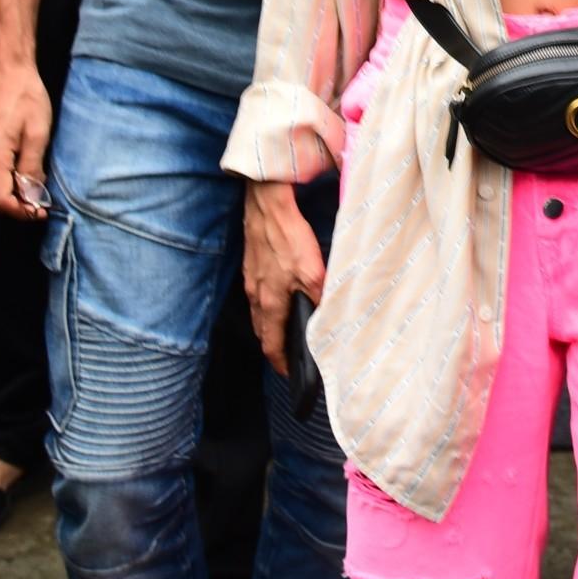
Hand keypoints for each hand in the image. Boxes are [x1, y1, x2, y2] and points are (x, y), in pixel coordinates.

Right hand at [0, 57, 54, 220]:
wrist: (5, 68)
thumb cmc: (25, 96)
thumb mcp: (38, 134)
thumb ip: (32, 169)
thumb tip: (32, 198)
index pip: (0, 200)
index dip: (21, 212)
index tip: (40, 211)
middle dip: (16, 205)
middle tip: (40, 202)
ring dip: (9, 193)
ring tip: (34, 187)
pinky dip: (1, 180)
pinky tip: (20, 173)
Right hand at [242, 179, 326, 375]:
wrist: (266, 205)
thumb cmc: (287, 237)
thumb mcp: (313, 271)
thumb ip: (318, 298)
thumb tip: (326, 319)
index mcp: (269, 303)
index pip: (270, 344)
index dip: (280, 362)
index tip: (289, 373)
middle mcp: (255, 294)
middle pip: (262, 331)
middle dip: (275, 345)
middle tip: (290, 353)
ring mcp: (251, 278)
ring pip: (260, 312)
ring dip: (271, 324)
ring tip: (287, 328)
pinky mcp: (252, 263)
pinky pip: (258, 293)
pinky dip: (268, 303)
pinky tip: (281, 294)